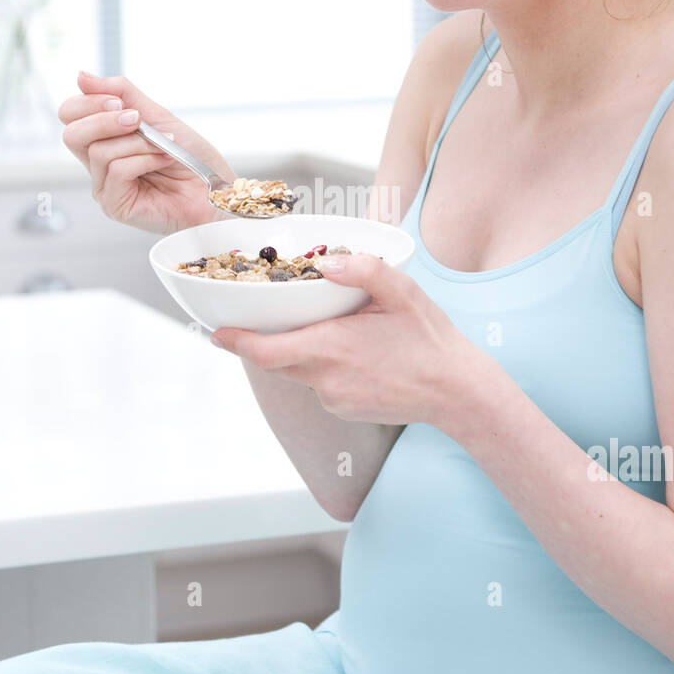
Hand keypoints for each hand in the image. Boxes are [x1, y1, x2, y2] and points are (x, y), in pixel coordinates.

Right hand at [58, 71, 236, 234]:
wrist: (216, 190)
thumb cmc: (190, 157)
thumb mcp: (156, 115)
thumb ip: (122, 94)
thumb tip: (81, 77)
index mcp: (103, 141)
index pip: (70, 115)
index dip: (88, 102)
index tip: (120, 102)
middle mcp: (98, 166)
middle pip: (71, 135)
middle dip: (104, 120)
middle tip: (136, 119)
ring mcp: (105, 188)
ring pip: (100, 152)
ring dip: (139, 142)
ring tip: (166, 147)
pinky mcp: (116, 206)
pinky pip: (118, 171)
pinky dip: (145, 159)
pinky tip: (165, 160)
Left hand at [210, 252, 478, 425]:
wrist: (458, 393)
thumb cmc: (430, 341)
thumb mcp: (403, 293)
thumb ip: (364, 271)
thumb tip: (328, 263)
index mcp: (331, 348)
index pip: (266, 351)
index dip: (236, 343)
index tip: (216, 333)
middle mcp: (325, 379)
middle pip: (277, 360)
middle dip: (266, 340)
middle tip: (263, 317)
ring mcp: (334, 399)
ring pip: (301, 371)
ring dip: (304, 350)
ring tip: (334, 328)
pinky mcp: (346, 409)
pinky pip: (322, 385)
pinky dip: (326, 366)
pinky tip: (356, 353)